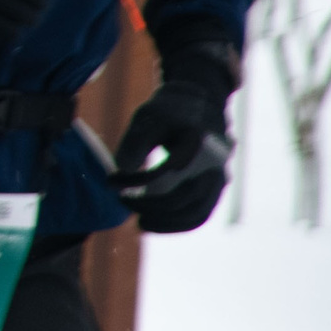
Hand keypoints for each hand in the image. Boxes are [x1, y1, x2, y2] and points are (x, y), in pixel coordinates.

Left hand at [112, 40, 235, 232]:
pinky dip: (180, 224)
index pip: (165, 173)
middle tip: (122, 200)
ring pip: (196, 212)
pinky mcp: (216, 188)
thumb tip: (123, 167)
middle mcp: (213, 164)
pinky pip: (202, 213)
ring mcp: (219, 178)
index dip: (137, 181)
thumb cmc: (169, 111)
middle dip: (150, 205)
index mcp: (196, 143)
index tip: (111, 181)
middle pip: (183, 198)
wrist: (200, 106)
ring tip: (139, 223)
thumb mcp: (148, 117)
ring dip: (166, 222)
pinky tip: (155, 223)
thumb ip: (136, 141)